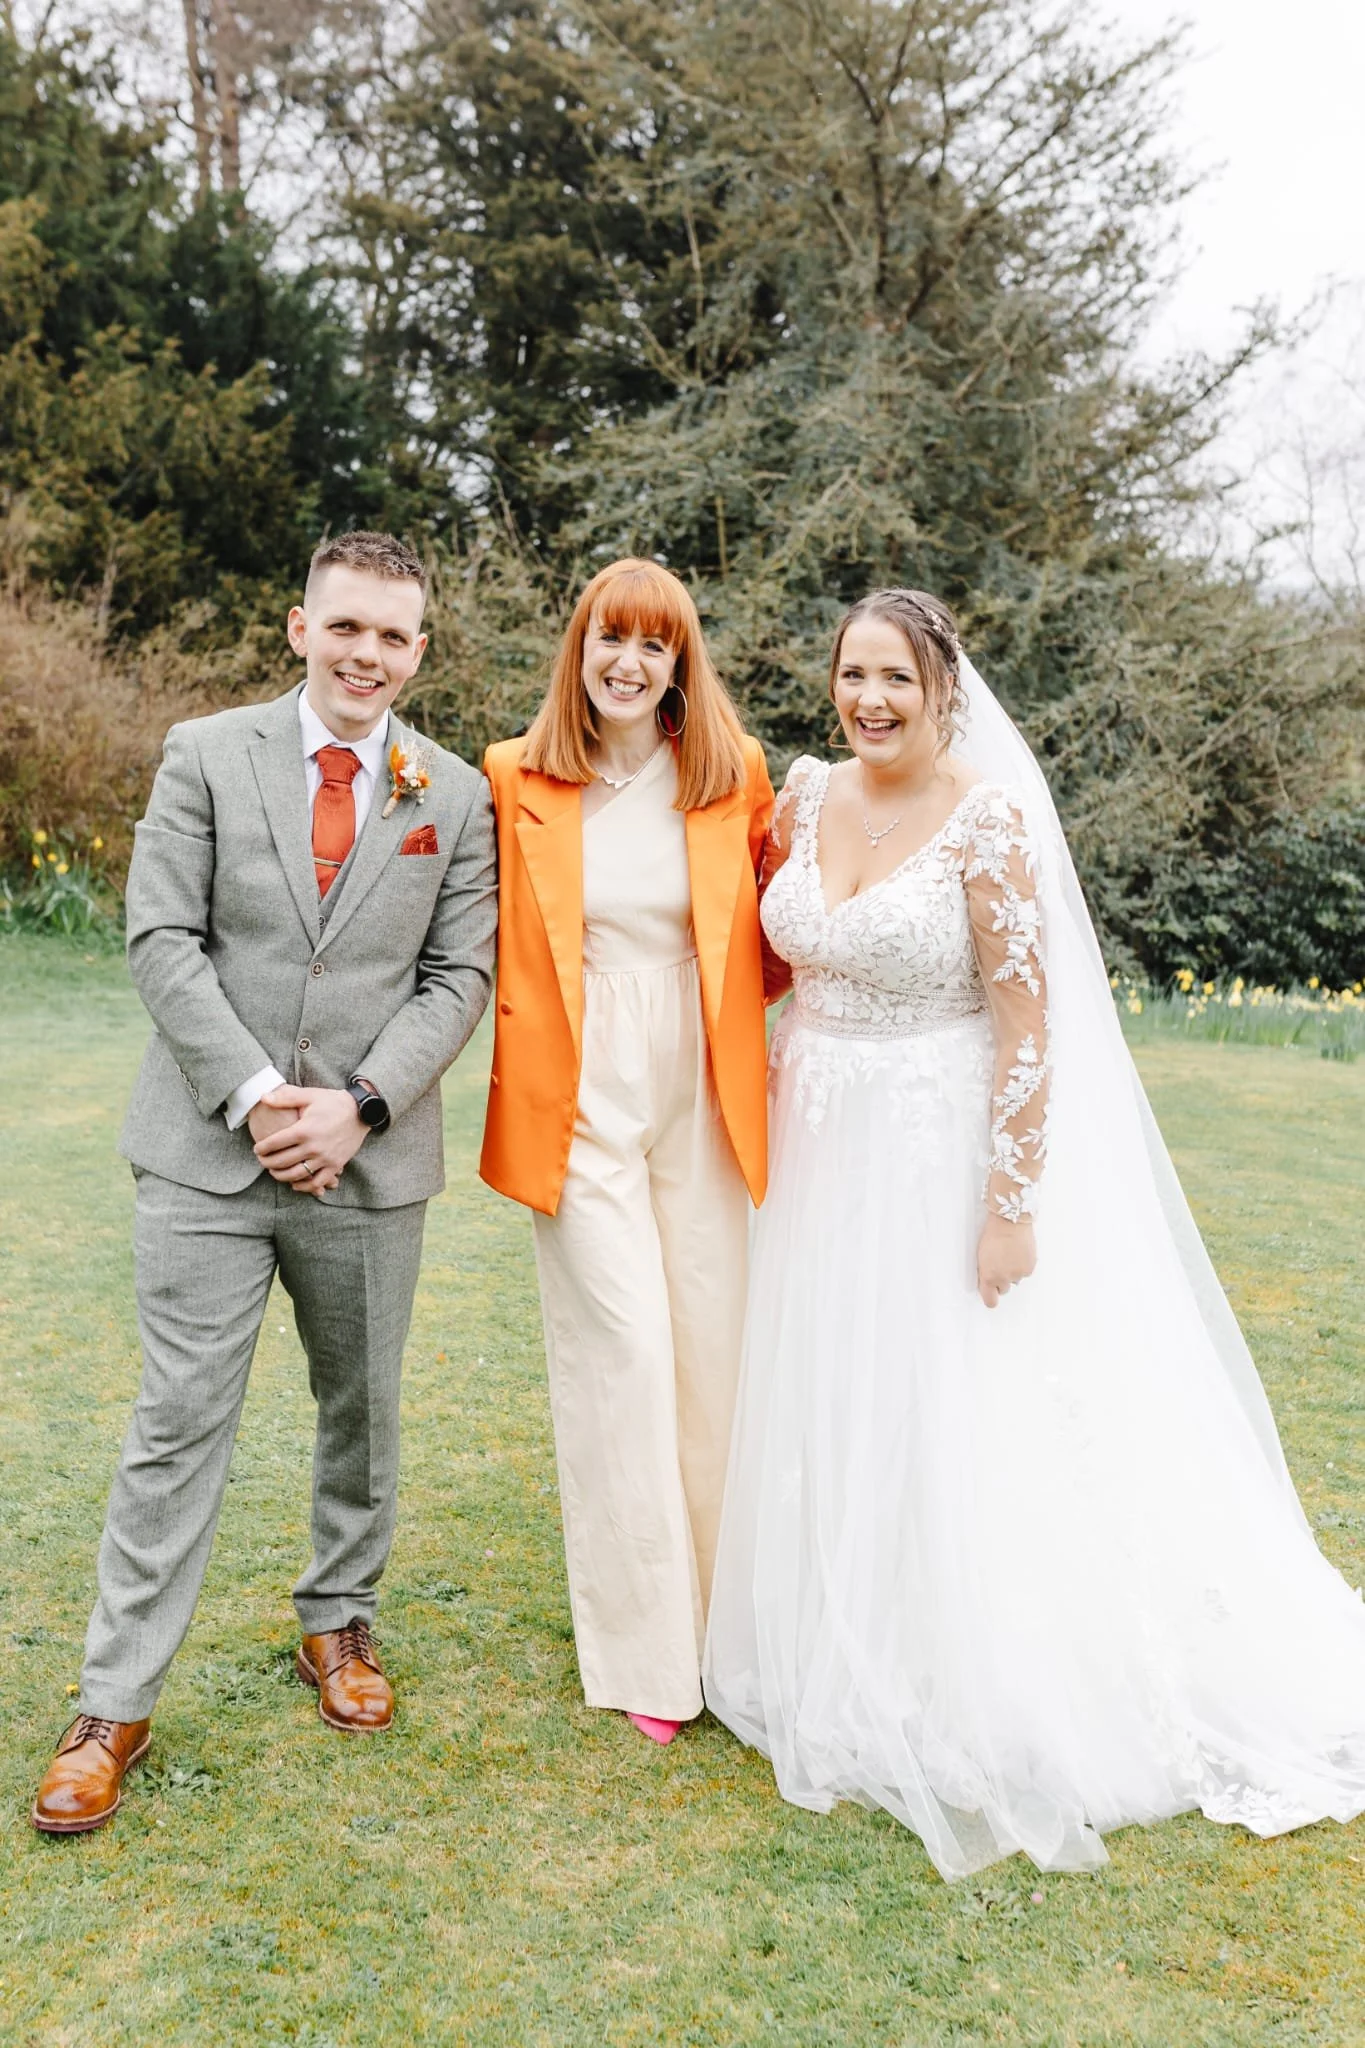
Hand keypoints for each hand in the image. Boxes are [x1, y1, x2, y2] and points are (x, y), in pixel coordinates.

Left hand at [252, 1086, 366, 1195]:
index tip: (257, 1149)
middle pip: (282, 1161)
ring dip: (280, 1176)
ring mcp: (325, 1158)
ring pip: (296, 1175)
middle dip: (267, 1163)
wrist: (362, 1112)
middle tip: (261, 1160)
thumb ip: (285, 1097)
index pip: (274, 1143)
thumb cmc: (333, 1102)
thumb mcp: (309, 1095)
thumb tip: (263, 1097)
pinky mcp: (336, 1165)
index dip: (262, 1148)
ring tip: (274, 1171)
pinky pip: (317, 1183)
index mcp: (304, 1130)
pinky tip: (294, 1183)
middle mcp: (314, 1146)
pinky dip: (304, 1186)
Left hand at [977, 1214, 1036, 1308]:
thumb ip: (986, 1273)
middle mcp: (1003, 1279)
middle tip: (1000, 1265)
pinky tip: (1018, 1252)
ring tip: (1009, 1254)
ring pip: (1015, 1280)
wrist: (1010, 1221)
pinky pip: (1025, 1272)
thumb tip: (989, 1282)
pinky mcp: (1029, 1268)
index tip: (991, 1293)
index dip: (991, 1297)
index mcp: (988, 1277)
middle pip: (1003, 1290)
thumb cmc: (993, 1234)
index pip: (990, 1301)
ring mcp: (1018, 1274)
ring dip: (1013, 1271)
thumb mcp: (981, 1256)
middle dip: (1001, 1280)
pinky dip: (1022, 1265)